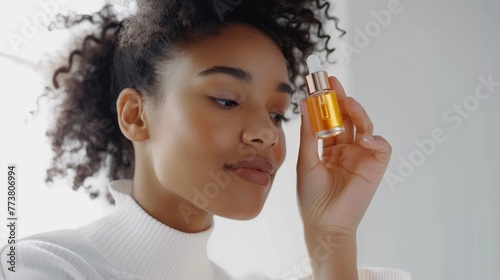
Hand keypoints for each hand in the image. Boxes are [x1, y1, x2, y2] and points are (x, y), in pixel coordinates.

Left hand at [297, 76, 391, 233]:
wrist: (325, 224)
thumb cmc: (312, 197)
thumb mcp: (306, 161)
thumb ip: (309, 134)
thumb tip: (306, 105)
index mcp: (329, 148)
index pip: (329, 120)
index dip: (325, 103)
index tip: (317, 84)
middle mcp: (346, 149)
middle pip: (346, 118)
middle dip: (340, 99)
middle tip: (332, 81)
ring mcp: (361, 156)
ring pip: (364, 126)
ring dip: (357, 112)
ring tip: (346, 102)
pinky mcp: (375, 166)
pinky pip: (380, 145)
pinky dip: (373, 138)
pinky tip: (361, 138)